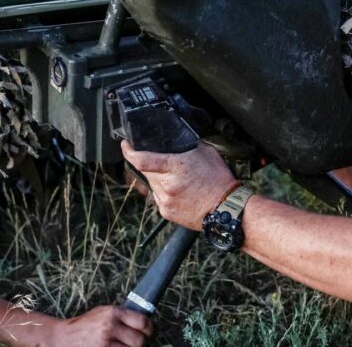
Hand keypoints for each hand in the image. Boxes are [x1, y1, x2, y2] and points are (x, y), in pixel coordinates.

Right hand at [50, 306, 151, 346]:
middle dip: (139, 342)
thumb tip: (142, 322)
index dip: (148, 328)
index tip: (147, 331)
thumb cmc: (85, 325)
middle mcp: (109, 327)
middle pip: (139, 340)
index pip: (142, 321)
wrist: (63, 337)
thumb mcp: (102, 313)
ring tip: (122, 345)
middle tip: (134, 342)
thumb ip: (121, 316)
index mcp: (112, 313)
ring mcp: (105, 343)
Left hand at [121, 141, 237, 229]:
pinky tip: (180, 192)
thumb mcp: (206, 152)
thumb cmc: (218, 180)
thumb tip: (177, 140)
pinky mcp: (166, 212)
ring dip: (160, 180)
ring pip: (153, 185)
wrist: (225, 209)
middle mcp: (166, 184)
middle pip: (146, 171)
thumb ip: (187, 146)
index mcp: (174, 167)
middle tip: (166, 165)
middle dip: (151, 166)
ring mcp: (165, 200)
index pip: (141, 159)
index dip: (129, 151)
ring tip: (179, 181)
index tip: (126, 145)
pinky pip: (159, 198)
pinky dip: (165, 193)